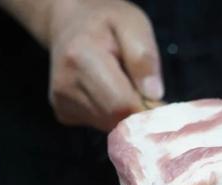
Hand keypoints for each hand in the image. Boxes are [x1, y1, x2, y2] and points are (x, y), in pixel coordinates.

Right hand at [44, 0, 161, 130]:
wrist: (71, 22)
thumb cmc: (106, 22)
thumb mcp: (133, 25)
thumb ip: (144, 57)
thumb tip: (154, 94)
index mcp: (81, 57)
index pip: (121, 104)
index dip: (146, 109)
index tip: (159, 101)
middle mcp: (65, 84)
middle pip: (115, 118)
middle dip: (137, 112)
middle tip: (144, 91)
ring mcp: (61, 100)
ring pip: (108, 125)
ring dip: (124, 113)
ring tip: (124, 85)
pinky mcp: (63, 112)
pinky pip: (98, 124)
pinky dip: (110, 114)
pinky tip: (107, 91)